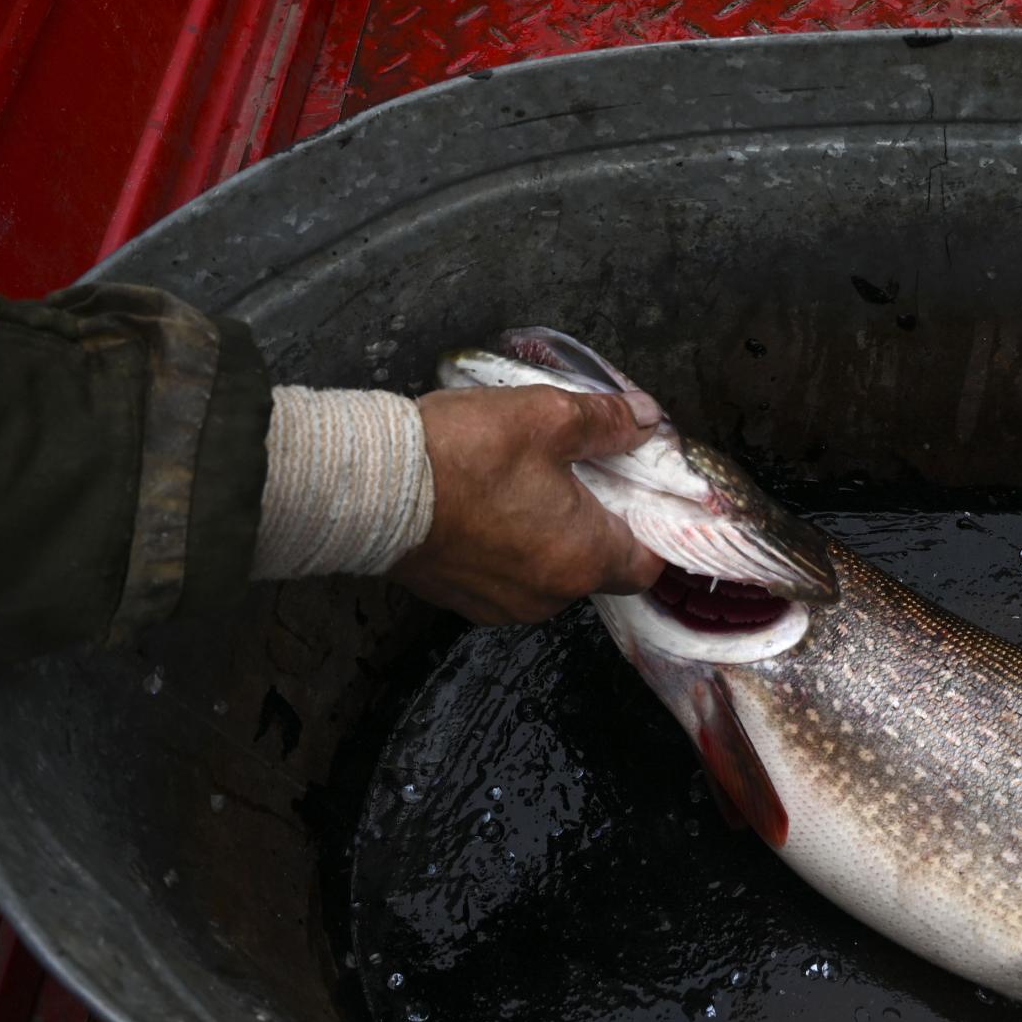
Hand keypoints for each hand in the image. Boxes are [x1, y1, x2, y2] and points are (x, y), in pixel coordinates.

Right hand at [390, 385, 665, 624]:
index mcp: (581, 559)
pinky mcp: (462, 599)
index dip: (653, 528)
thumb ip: (607, 421)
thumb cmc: (460, 455)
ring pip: (551, 570)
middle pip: (598, 565)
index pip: (647, 565)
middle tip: (586, 472)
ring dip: (551, 533)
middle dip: (598, 521)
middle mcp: (548, 596)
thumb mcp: (547, 417)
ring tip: (532, 481)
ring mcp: (501, 604)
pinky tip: (492, 502)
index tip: (646, 495)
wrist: (368, 488)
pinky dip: (511, 544)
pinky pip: (507, 574)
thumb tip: (645, 421)